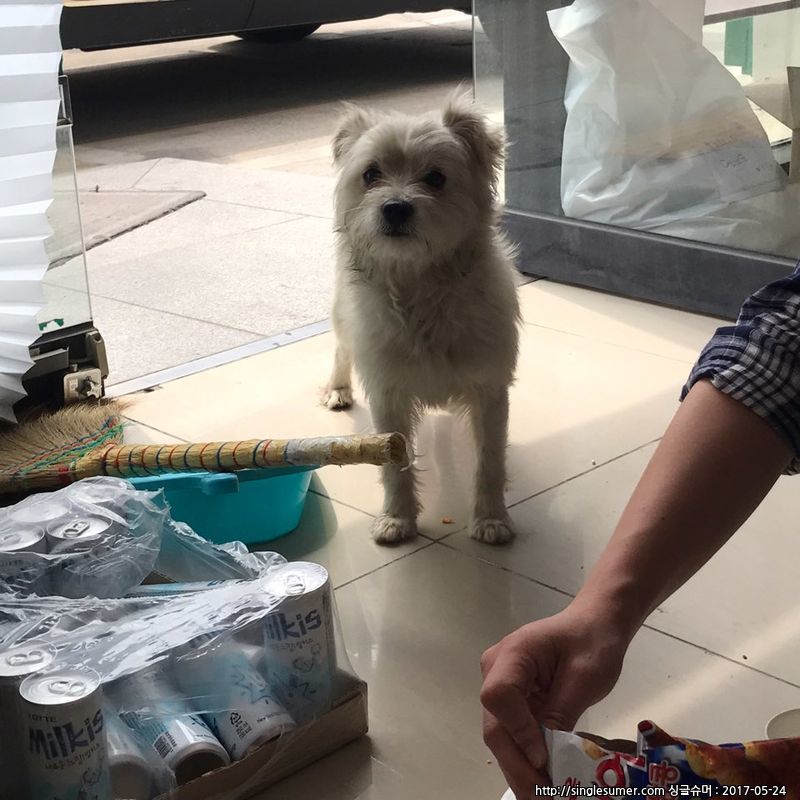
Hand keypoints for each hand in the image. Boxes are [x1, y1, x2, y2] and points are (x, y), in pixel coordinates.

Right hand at [480, 605, 629, 797]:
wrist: (595, 625)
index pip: (500, 696)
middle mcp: (497, 669)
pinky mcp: (514, 701)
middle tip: (543, 797)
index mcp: (513, 654)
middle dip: (518, 764)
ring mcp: (502, 686)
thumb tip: (543, 756)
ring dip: (521, 768)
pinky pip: (514, 733)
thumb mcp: (584, 677)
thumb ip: (560, 712)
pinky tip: (543, 782)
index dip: (517, 730)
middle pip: (495, 723)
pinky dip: (527, 759)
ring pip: (502, 735)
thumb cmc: (593, 642)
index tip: (544, 758)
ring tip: (544, 796)